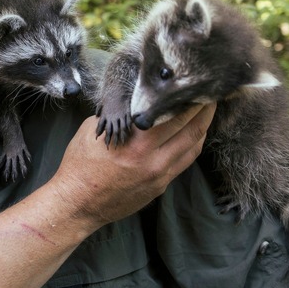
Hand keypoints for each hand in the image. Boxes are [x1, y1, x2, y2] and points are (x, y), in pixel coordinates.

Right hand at [51, 103, 215, 227]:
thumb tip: (136, 98)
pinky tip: (192, 134)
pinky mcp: (160, 187)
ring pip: (193, 148)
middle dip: (205, 110)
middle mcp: (153, 161)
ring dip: (203, 127)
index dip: (191, 99)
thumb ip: (120, 114)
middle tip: (211, 94)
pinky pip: (183, 162)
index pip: (175, 115)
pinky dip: (192, 145)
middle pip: (192, 130)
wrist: (77, 203)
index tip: (197, 85)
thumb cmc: (80, 163)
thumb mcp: (96, 129)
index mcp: (137, 143)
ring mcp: (160, 176)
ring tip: (207, 111)